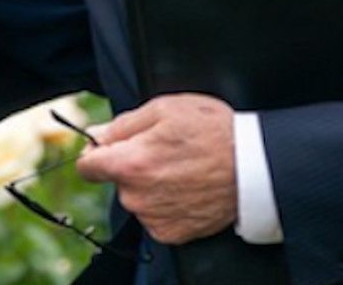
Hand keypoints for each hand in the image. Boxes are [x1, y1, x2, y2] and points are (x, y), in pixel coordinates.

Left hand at [74, 93, 236, 244]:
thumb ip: (123, 124)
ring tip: (182, 168)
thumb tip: (96, 135)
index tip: (110, 147)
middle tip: (164, 151)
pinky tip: (187, 188)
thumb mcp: (165, 109)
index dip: (96, 153)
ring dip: (150, 186)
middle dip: (132, 166)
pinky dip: (166, 205)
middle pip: (117, 181)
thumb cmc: (213, 132)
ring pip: (137, 199)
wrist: (255, 168)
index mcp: (130, 164)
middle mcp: (137, 196)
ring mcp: (154, 218)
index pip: (87, 166)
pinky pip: (155, 216)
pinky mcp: (172, 233)